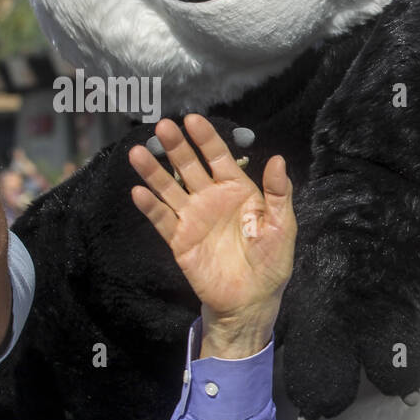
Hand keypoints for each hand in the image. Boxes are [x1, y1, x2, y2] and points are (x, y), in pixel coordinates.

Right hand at [128, 114, 295, 357]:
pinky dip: (150, 207)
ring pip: (169, 189)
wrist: (251, 300)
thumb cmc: (271, 262)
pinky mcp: (179, 240)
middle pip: (189, 167)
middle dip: (177, 147)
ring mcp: (193, 218)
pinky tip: (139, 192)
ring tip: (137, 153)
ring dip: (154, 172)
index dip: (206, 138)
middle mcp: (211, 198)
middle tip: (162, 126)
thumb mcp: (282, 226)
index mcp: (237, 190)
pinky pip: (162, 220)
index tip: (192, 119)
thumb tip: (278, 159)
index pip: (219, 157)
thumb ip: (278, 193)